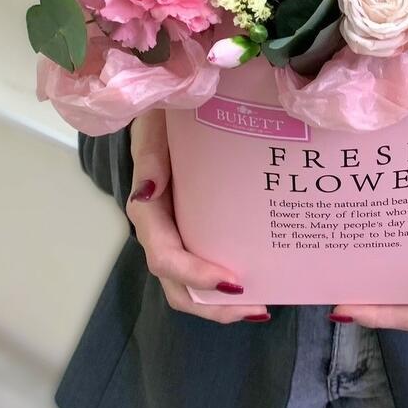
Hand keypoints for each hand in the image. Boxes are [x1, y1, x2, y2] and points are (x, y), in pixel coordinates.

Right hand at [125, 107, 269, 324]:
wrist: (174, 99)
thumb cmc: (164, 111)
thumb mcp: (155, 124)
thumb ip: (150, 154)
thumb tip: (146, 191)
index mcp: (149, 208)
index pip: (164, 255)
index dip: (193, 275)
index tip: (231, 281)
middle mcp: (162, 227)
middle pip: (176, 284)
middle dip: (212, 305)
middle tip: (255, 308)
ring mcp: (179, 230)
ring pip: (190, 284)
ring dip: (220, 303)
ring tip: (259, 307)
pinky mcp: (198, 225)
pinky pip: (207, 261)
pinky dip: (226, 282)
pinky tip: (261, 281)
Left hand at [330, 184, 407, 331]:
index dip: (386, 313)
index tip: (347, 306)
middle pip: (395, 297)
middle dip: (359, 291)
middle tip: (319, 273)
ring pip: (390, 273)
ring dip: (360, 265)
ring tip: (321, 247)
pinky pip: (395, 245)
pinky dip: (372, 239)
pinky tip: (347, 215)